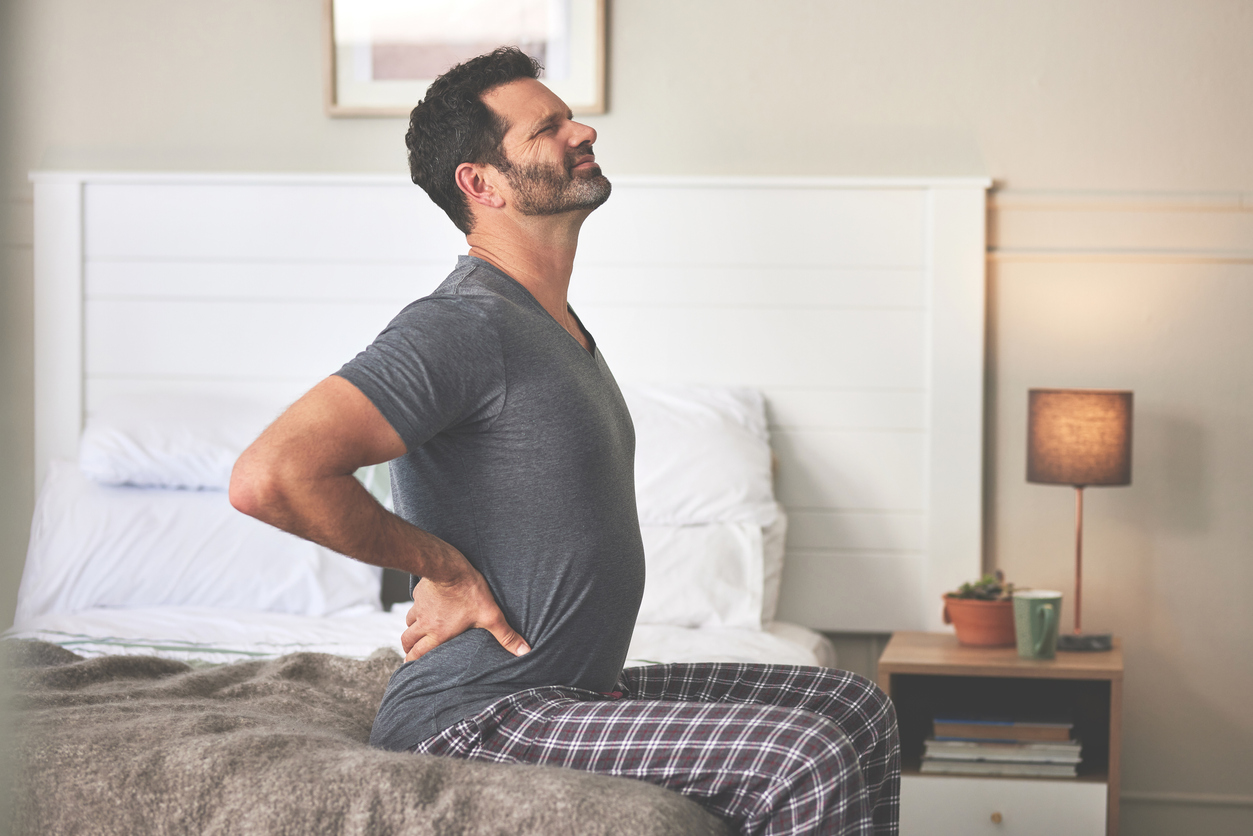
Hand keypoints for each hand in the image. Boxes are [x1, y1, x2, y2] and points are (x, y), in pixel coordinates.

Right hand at [401, 569, 530, 661]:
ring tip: (417, 631)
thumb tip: (524, 651)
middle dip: (408, 649)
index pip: (419, 654)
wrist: (449, 567)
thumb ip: (506, 635)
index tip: (411, 667)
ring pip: (408, 622)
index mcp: (438, 633)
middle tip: (410, 652)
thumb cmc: (469, 591)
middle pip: (407, 641)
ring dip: (411, 628)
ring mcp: (420, 607)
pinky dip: (417, 608)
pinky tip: (425, 604)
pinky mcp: (420, 592)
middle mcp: (425, 623)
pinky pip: (414, 603)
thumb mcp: (491, 615)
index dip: (413, 662)